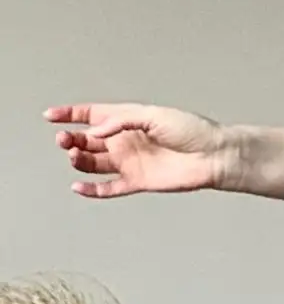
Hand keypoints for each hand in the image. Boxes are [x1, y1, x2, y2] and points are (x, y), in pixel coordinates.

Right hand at [44, 103, 229, 199]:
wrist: (213, 156)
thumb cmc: (191, 131)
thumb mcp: (153, 115)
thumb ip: (121, 121)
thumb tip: (95, 132)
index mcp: (128, 119)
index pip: (92, 115)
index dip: (70, 114)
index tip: (50, 116)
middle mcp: (126, 140)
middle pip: (88, 140)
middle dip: (71, 138)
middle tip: (64, 139)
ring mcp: (130, 162)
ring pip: (94, 163)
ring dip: (79, 160)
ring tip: (73, 156)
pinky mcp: (137, 182)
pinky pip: (109, 187)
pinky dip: (92, 189)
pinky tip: (78, 187)